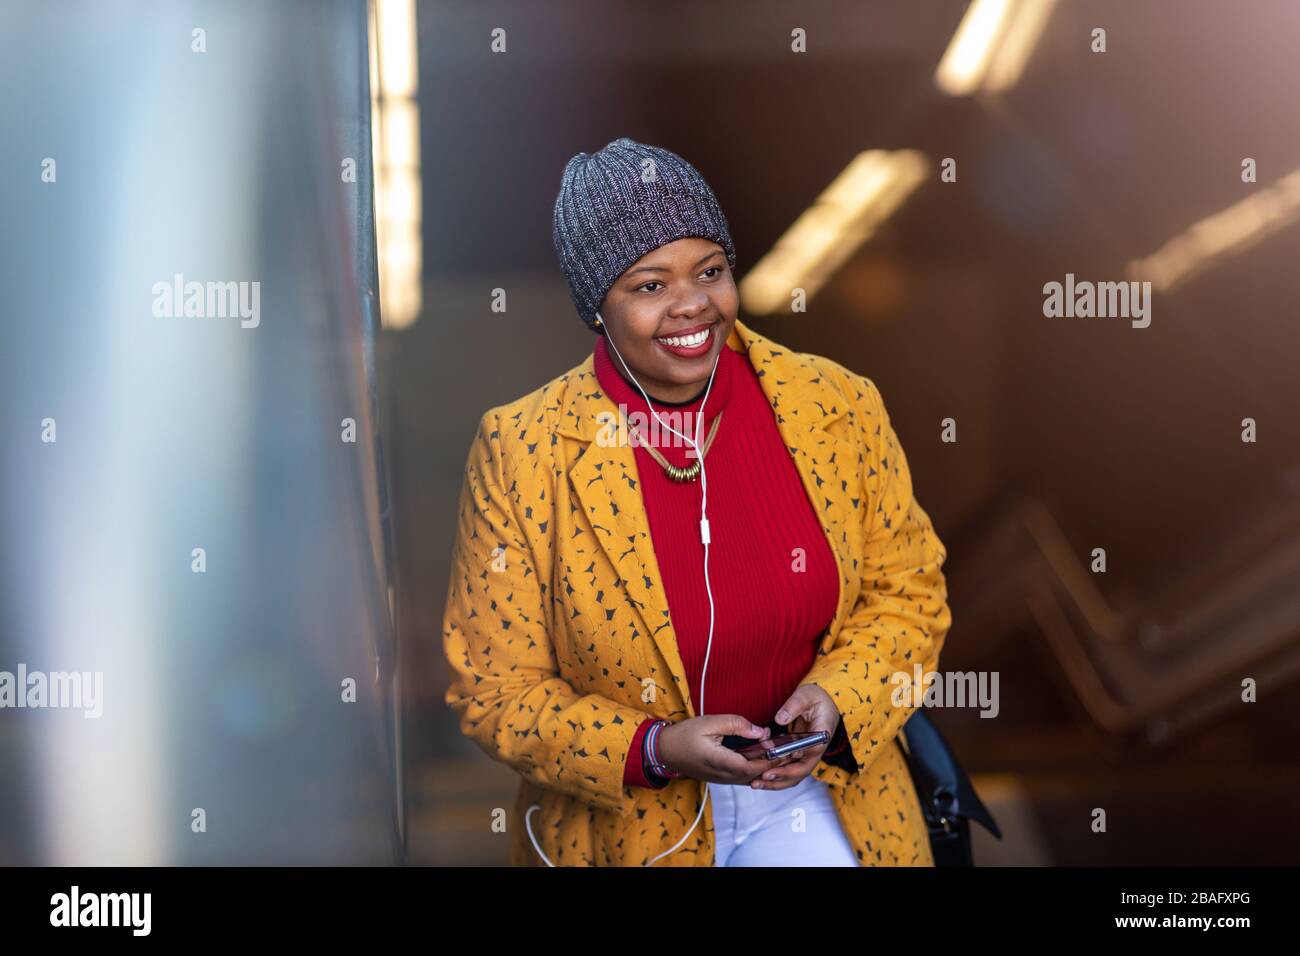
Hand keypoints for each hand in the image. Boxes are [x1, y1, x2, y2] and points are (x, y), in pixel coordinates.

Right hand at [656, 714, 801, 785]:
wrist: (665, 751)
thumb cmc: (684, 735)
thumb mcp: (709, 722)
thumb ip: (736, 724)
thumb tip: (761, 731)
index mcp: (721, 762)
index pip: (753, 766)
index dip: (772, 760)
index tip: (787, 748)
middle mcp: (724, 775)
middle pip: (757, 775)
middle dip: (777, 764)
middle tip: (795, 750)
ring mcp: (723, 779)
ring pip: (753, 778)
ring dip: (770, 768)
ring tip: (787, 753)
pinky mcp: (723, 778)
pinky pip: (746, 777)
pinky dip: (759, 769)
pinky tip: (768, 758)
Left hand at [751, 684, 841, 790]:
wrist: (823, 703)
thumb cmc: (816, 698)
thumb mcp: (806, 695)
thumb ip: (793, 706)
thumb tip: (780, 719)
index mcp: (821, 735)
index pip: (811, 751)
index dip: (796, 759)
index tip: (778, 762)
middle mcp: (816, 749)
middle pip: (802, 770)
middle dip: (782, 777)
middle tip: (762, 778)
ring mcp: (807, 755)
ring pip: (794, 775)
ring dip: (777, 781)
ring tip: (756, 783)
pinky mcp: (799, 756)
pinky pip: (789, 770)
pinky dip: (776, 776)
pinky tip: (760, 778)